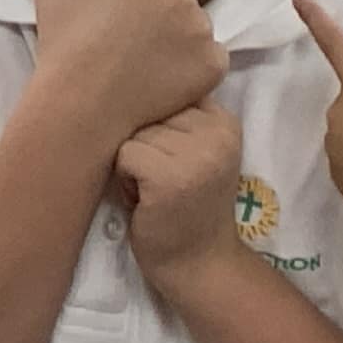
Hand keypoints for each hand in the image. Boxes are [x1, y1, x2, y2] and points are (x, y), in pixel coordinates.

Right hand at [12, 0, 245, 143]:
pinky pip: (209, 63)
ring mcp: (201, 33)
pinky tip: (158, 81)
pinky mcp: (213, 67)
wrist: (81, 102)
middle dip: (163, 19)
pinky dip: (191, 72)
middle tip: (126, 42)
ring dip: (177, 46)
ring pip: (197, 34)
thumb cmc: (66, 41)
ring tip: (138, 64)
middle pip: (185, 3)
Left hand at [115, 103, 245, 294]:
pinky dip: (125, 179)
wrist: (198, 264)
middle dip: (142, 145)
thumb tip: (118, 78)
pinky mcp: (171, 176)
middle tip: (161, 180)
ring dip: (131, 162)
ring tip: (153, 189)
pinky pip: (124, 154)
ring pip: (130, 133)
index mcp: (225, 120)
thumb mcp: (191, 152)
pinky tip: (146, 200)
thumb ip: (173, 118)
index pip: (163, 93)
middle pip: (144, 111)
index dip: (155, 128)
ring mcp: (197, 153)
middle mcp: (218, 132)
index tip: (172, 159)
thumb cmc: (183, 206)